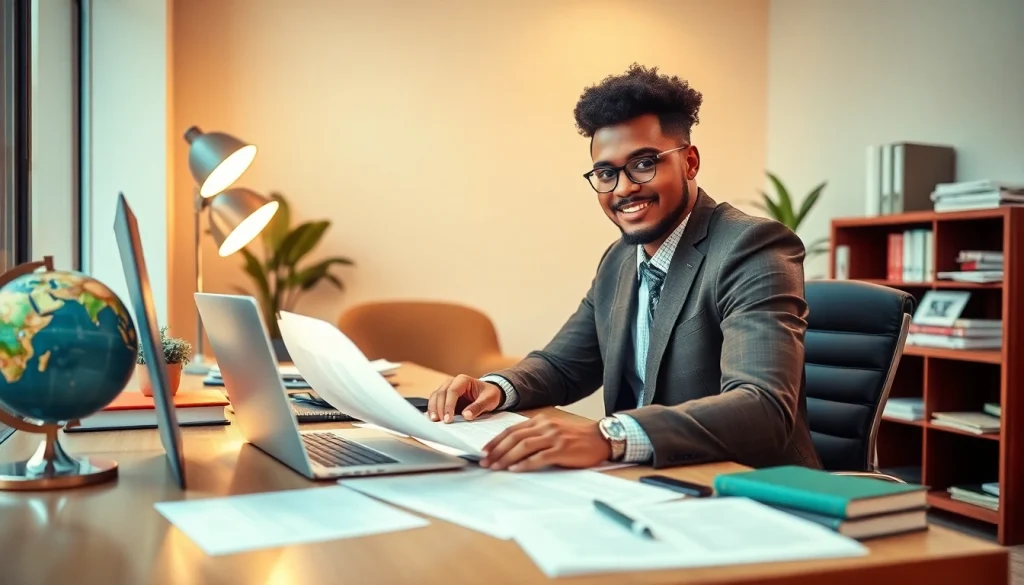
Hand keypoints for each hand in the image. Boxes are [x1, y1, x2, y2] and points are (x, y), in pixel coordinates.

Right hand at [427, 374, 501, 422]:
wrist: (488, 393)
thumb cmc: (489, 394)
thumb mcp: (489, 400)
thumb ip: (478, 407)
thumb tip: (466, 416)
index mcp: (463, 380)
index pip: (452, 391)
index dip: (449, 405)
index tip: (449, 419)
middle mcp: (452, 382)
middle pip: (441, 393)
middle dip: (440, 408)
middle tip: (442, 422)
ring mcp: (446, 389)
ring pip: (435, 397)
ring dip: (433, 409)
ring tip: (435, 421)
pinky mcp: (444, 397)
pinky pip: (435, 402)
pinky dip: (433, 410)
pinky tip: (433, 418)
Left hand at [481, 415, 610, 471]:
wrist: (600, 438)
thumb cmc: (575, 438)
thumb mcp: (553, 431)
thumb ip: (536, 435)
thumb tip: (512, 448)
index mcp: (541, 420)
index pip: (512, 430)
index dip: (496, 440)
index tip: (484, 451)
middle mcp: (545, 426)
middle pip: (514, 438)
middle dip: (497, 450)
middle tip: (485, 462)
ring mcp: (554, 437)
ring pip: (524, 446)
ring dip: (506, 457)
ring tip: (495, 467)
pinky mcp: (562, 449)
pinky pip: (539, 457)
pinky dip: (525, 463)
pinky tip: (515, 469)